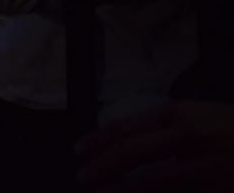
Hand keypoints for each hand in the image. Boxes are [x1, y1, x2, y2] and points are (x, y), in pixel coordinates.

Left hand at [77, 99, 233, 191]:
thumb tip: (125, 141)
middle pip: (133, 152)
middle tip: (83, 178)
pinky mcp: (223, 187)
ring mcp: (209, 163)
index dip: (97, 140)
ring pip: (156, 182)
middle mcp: (190, 134)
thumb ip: (166, 126)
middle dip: (102, 166)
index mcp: (178, 113)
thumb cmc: (233, 127)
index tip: (78, 152)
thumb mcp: (199, 114)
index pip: (126, 126)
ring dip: (125, 191)